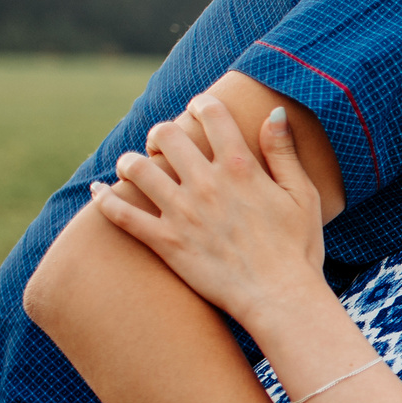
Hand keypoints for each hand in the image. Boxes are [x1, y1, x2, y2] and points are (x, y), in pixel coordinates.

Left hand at [89, 96, 326, 326]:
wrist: (280, 298)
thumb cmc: (298, 249)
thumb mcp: (303, 195)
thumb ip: (284, 152)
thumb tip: (275, 113)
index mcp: (240, 167)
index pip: (212, 115)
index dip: (202, 104)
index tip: (199, 108)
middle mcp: (206, 183)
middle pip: (166, 135)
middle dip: (161, 133)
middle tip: (162, 143)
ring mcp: (181, 213)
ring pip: (137, 169)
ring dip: (130, 161)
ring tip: (133, 166)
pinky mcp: (166, 242)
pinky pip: (122, 215)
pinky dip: (104, 200)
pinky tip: (98, 192)